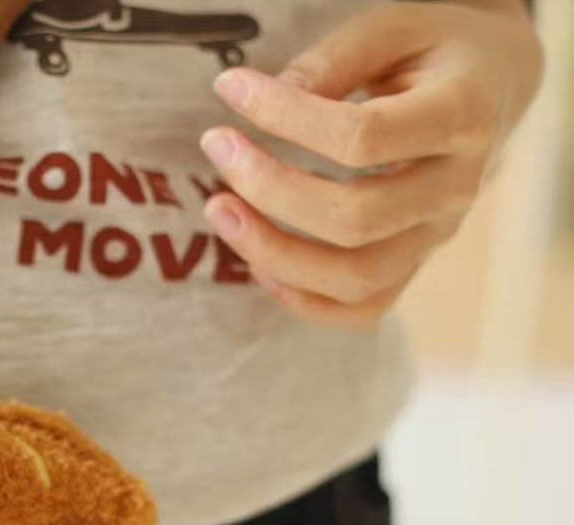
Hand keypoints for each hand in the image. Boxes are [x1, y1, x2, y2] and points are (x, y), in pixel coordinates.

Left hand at [199, 0, 542, 328]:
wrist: (494, 89)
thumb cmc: (435, 52)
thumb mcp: (397, 27)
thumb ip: (335, 59)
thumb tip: (269, 96)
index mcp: (462, 116)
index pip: (364, 138)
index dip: (287, 118)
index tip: (232, 90)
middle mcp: (456, 188)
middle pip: (354, 221)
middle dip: (269, 191)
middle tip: (217, 148)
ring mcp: (437, 236)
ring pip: (354, 278)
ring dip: (273, 254)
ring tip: (220, 211)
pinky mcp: (415, 265)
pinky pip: (361, 310)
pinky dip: (302, 299)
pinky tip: (258, 261)